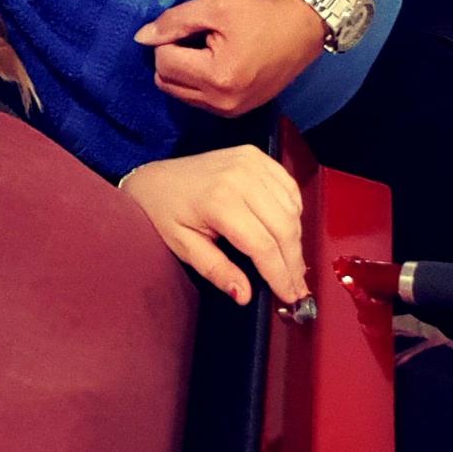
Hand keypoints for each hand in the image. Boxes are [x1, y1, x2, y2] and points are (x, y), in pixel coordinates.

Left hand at [119, 146, 309, 304]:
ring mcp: (251, 162)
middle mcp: (240, 177)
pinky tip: (286, 231)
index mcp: (219, 201)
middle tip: (297, 287)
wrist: (155, 179)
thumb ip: (216, 270)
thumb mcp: (184, 246)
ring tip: (290, 264)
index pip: (263, 246)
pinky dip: (293, 213)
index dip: (280, 276)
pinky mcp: (256, 156)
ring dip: (295, 240)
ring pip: (292, 210)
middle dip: (293, 263)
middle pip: (284, 228)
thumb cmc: (165, 211)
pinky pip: (289, 190)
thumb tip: (243, 294)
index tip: (289, 296)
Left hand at [134, 0, 325, 116]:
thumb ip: (175, 21)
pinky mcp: (235, 112)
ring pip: (178, 93)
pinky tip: (217, 64)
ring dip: (183, 71)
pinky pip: (197, 100)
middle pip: (166, 82)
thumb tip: (141, 37)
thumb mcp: (216, 6)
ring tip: (209, 51)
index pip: (163, 62)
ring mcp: (229, 111)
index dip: (170, 40)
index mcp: (217, 76)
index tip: (193, 27)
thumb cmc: (260, 13)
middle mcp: (221, 102)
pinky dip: (197, 82)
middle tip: (198, 39)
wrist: (302, 28)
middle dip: (173, 57)